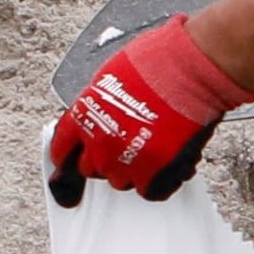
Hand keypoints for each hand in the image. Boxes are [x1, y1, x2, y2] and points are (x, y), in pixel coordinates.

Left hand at [49, 13, 250, 203]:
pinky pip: (152, 191)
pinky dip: (161, 181)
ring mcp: (124, 161)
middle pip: (92, 169)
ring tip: (157, 145)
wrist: (190, 69)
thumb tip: (103, 116)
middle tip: (132, 143)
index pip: (62, 150)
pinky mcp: (154, 172)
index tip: (71, 166)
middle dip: (108, 159)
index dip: (68, 159)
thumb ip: (100, 105)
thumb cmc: (159, 62)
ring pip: (122, 181)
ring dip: (136, 169)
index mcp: (84, 116)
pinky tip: (170, 161)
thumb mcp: (112, 76)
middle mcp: (98, 143)